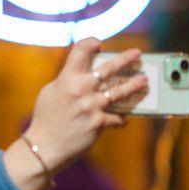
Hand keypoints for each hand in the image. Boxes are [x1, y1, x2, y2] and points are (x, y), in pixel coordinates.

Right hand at [23, 38, 147, 172]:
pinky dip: (121, 119)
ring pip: (120, 92)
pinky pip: (116, 118)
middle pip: (108, 68)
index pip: (80, 50)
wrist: (44, 146)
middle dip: (126, 58)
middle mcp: (80, 89)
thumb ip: (66, 81)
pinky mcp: (98, 123)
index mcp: (66, 78)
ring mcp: (90, 106)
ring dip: (134, 85)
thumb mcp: (50, 92)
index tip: (99, 45)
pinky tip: (124, 119)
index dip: (91, 43)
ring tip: (144, 80)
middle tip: (137, 53)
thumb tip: (82, 74)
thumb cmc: (45, 118)